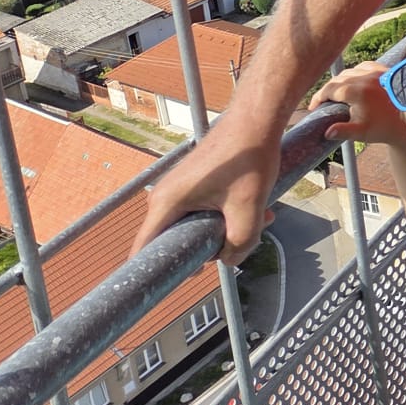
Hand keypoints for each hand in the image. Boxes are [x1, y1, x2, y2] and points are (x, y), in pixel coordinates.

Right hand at [133, 117, 283, 265]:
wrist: (259, 118)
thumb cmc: (249, 158)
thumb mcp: (248, 208)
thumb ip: (239, 243)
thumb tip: (228, 261)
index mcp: (166, 203)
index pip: (146, 249)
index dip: (156, 273)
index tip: (169, 287)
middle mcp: (166, 196)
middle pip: (177, 239)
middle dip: (209, 246)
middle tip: (237, 242)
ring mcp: (181, 188)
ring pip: (198, 224)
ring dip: (227, 228)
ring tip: (259, 218)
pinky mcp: (196, 182)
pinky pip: (206, 209)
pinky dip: (230, 213)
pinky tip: (260, 208)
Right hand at [312, 62, 405, 149]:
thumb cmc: (385, 128)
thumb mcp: (361, 132)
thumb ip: (342, 131)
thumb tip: (326, 132)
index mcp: (357, 92)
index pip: (330, 90)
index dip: (318, 97)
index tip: (313, 107)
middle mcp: (365, 78)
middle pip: (338, 79)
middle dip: (327, 90)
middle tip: (322, 102)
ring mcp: (376, 72)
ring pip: (350, 71)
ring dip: (340, 80)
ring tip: (335, 93)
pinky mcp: (385, 71)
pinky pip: (364, 66)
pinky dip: (355, 72)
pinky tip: (353, 80)